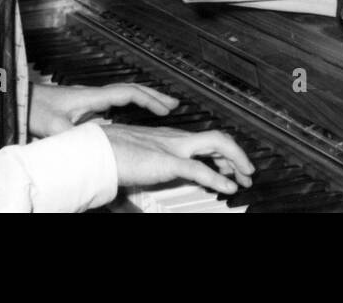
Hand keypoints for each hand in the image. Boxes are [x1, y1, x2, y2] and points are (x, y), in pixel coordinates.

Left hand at [28, 79, 178, 137]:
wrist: (20, 98)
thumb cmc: (35, 108)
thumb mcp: (54, 126)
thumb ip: (70, 136)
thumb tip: (86, 146)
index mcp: (92, 97)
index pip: (128, 93)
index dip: (149, 100)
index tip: (167, 108)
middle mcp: (94, 95)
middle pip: (132, 90)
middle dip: (154, 96)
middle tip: (174, 104)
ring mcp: (89, 99)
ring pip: (124, 95)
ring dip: (143, 99)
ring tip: (159, 108)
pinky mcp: (83, 106)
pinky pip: (114, 103)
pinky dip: (129, 107)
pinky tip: (129, 119)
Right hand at [103, 123, 254, 195]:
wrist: (95, 151)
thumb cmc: (108, 157)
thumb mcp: (134, 169)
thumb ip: (144, 182)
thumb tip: (141, 205)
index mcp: (167, 139)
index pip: (203, 140)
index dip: (222, 153)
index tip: (231, 166)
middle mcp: (174, 139)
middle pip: (216, 138)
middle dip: (236, 155)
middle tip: (247, 172)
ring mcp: (173, 148)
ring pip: (216, 145)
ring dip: (236, 160)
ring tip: (246, 177)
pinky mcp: (167, 161)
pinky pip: (199, 169)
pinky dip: (218, 177)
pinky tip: (228, 187)